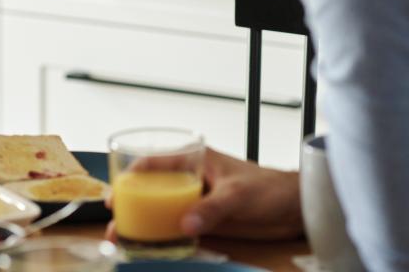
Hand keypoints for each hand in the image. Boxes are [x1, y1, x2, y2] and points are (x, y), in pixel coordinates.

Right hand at [105, 147, 303, 241]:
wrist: (294, 209)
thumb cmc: (270, 188)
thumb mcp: (238, 195)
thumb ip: (212, 209)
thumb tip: (184, 226)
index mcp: (196, 159)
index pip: (156, 162)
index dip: (133, 176)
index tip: (117, 192)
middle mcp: (192, 179)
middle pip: (153, 190)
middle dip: (131, 204)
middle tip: (114, 220)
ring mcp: (197, 202)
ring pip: (163, 212)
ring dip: (144, 225)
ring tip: (125, 240)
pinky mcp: (206, 222)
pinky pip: (178, 230)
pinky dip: (163, 238)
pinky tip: (151, 249)